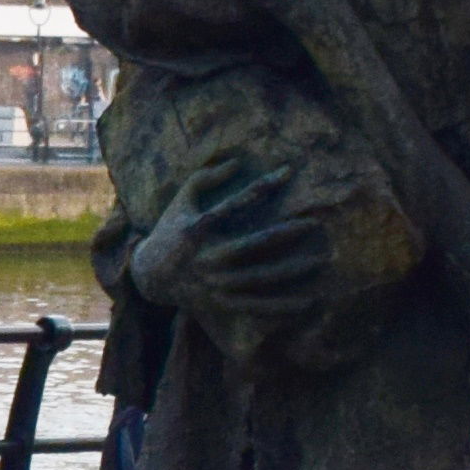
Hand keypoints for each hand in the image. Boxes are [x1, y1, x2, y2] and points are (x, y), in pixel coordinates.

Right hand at [132, 150, 332, 339]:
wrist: (150, 277)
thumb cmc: (171, 231)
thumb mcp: (181, 201)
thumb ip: (204, 178)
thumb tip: (236, 162)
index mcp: (197, 228)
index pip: (235, 202)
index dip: (263, 185)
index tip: (288, 171)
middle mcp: (206, 257)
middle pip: (252, 244)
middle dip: (285, 234)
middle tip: (314, 224)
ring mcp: (214, 283)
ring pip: (259, 278)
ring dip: (290, 271)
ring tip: (319, 260)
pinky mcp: (220, 303)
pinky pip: (255, 306)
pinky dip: (281, 306)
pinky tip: (307, 301)